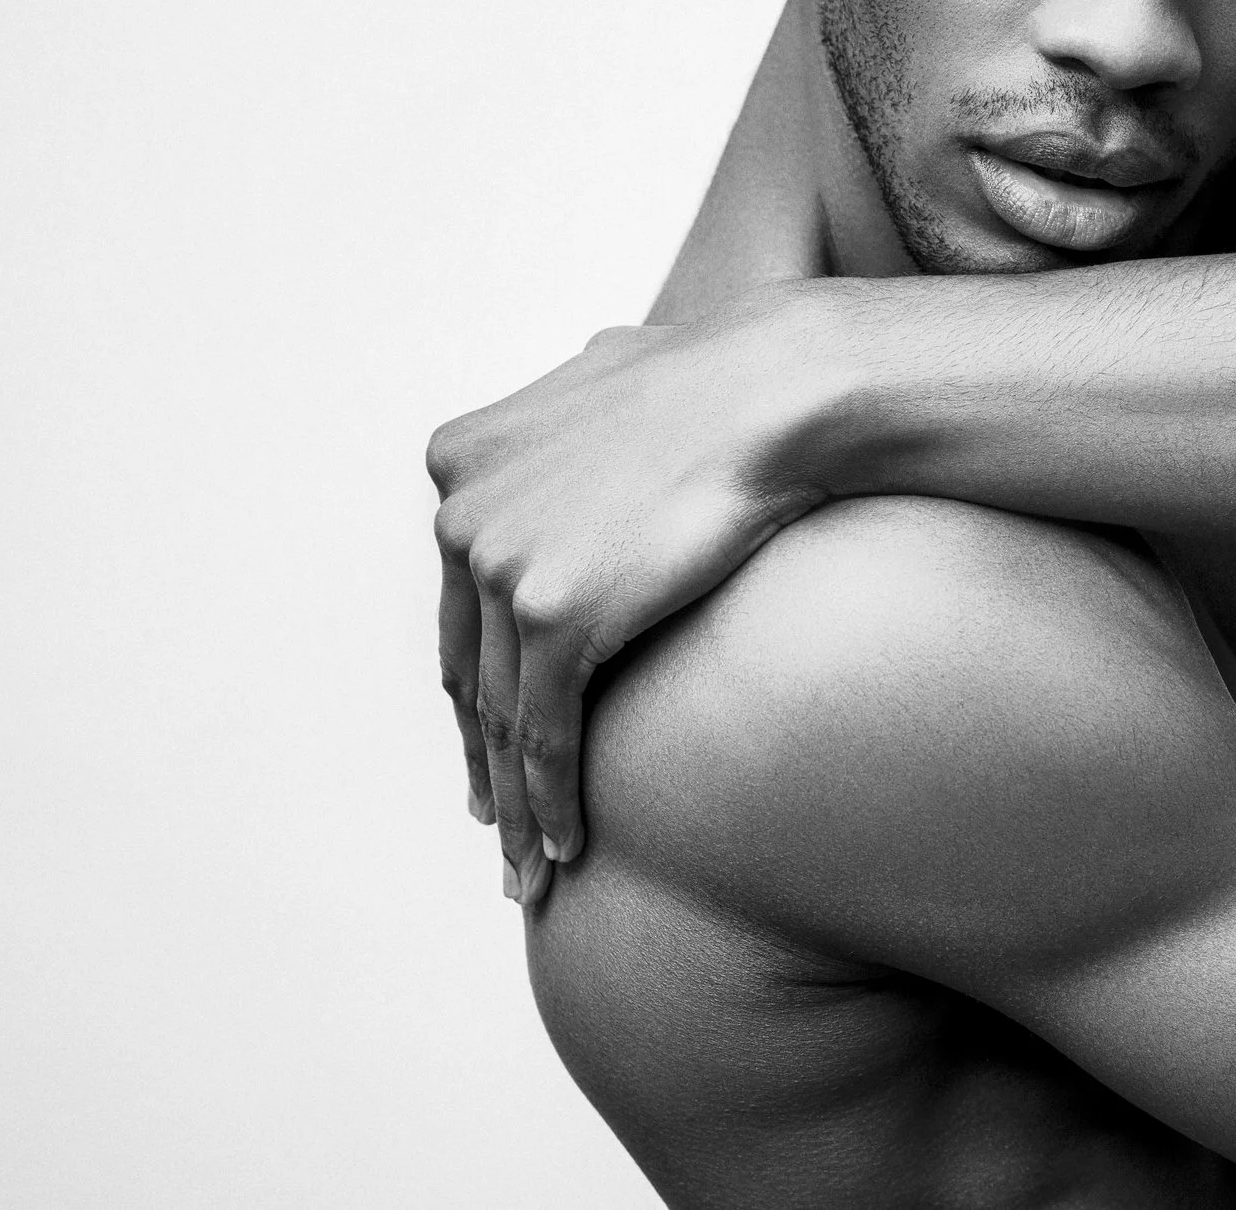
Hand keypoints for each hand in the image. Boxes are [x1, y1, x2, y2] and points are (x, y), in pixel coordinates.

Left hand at [428, 290, 850, 901]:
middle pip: (469, 664)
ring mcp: (499, 563)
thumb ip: (576, 408)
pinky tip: (567, 845)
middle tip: (495, 822)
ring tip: (529, 866)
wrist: (774, 389)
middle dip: (482, 753)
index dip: (477, 677)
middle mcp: (461, 511)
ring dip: (513, 802)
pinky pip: (544, 731)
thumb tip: (595, 378)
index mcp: (462, 457)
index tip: (488, 735)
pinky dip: (551, 798)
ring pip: (500, 714)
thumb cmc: (723, 375)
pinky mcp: (554, 614)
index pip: (462, 598)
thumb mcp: (612, 370)